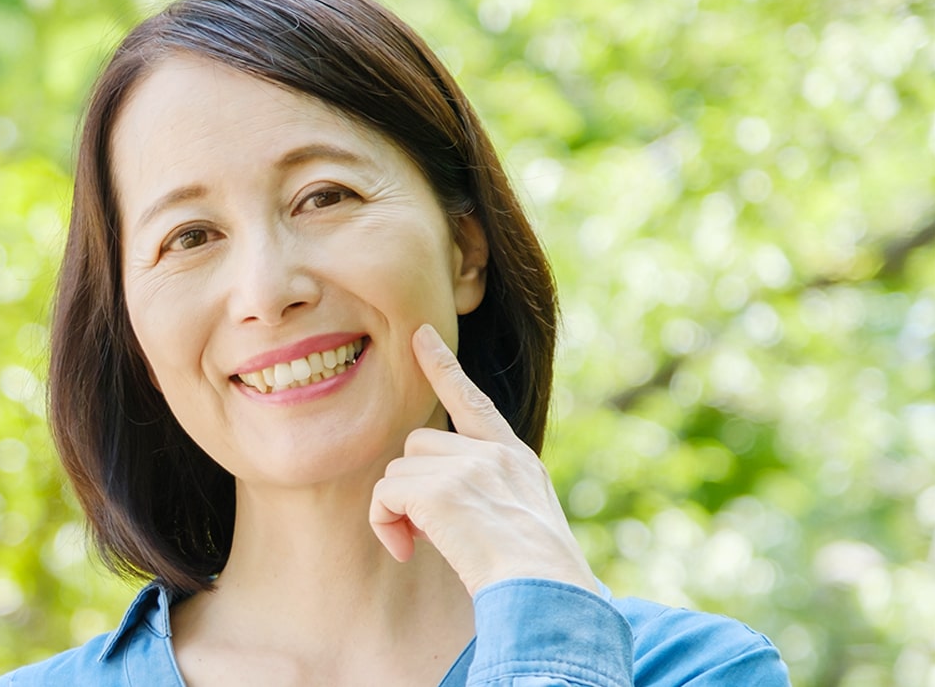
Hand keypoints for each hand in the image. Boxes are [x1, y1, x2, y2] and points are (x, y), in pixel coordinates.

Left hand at [368, 324, 595, 596]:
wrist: (550, 599)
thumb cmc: (539, 582)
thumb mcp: (526, 524)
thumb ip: (490, 499)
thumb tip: (438, 507)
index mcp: (517, 461)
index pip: (473, 403)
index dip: (444, 368)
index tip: (420, 335)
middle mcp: (495, 455)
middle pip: (418, 447)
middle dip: (412, 487)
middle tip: (427, 533)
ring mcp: (469, 468)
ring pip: (398, 471)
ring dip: (398, 509)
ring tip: (423, 545)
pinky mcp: (441, 491)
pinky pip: (384, 495)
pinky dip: (385, 524)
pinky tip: (406, 551)